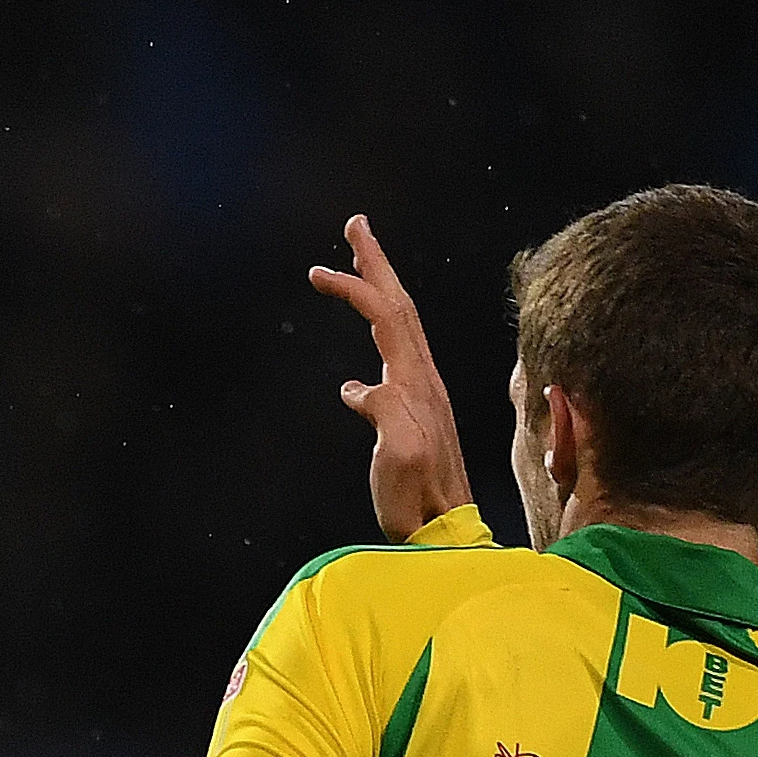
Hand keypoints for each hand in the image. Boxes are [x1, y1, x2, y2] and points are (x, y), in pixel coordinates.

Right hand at [308, 215, 474, 542]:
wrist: (442, 532)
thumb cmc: (416, 499)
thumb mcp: (400, 455)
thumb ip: (386, 414)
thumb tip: (361, 388)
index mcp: (416, 383)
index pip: (385, 316)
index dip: (354, 289)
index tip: (315, 272)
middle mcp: (424, 380)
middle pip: (400, 306)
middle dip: (377, 263)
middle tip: (357, 224)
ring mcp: (422, 396)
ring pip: (401, 328)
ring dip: (380, 290)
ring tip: (360, 264)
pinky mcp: (415, 415)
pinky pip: (394, 358)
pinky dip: (376, 335)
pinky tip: (361, 359)